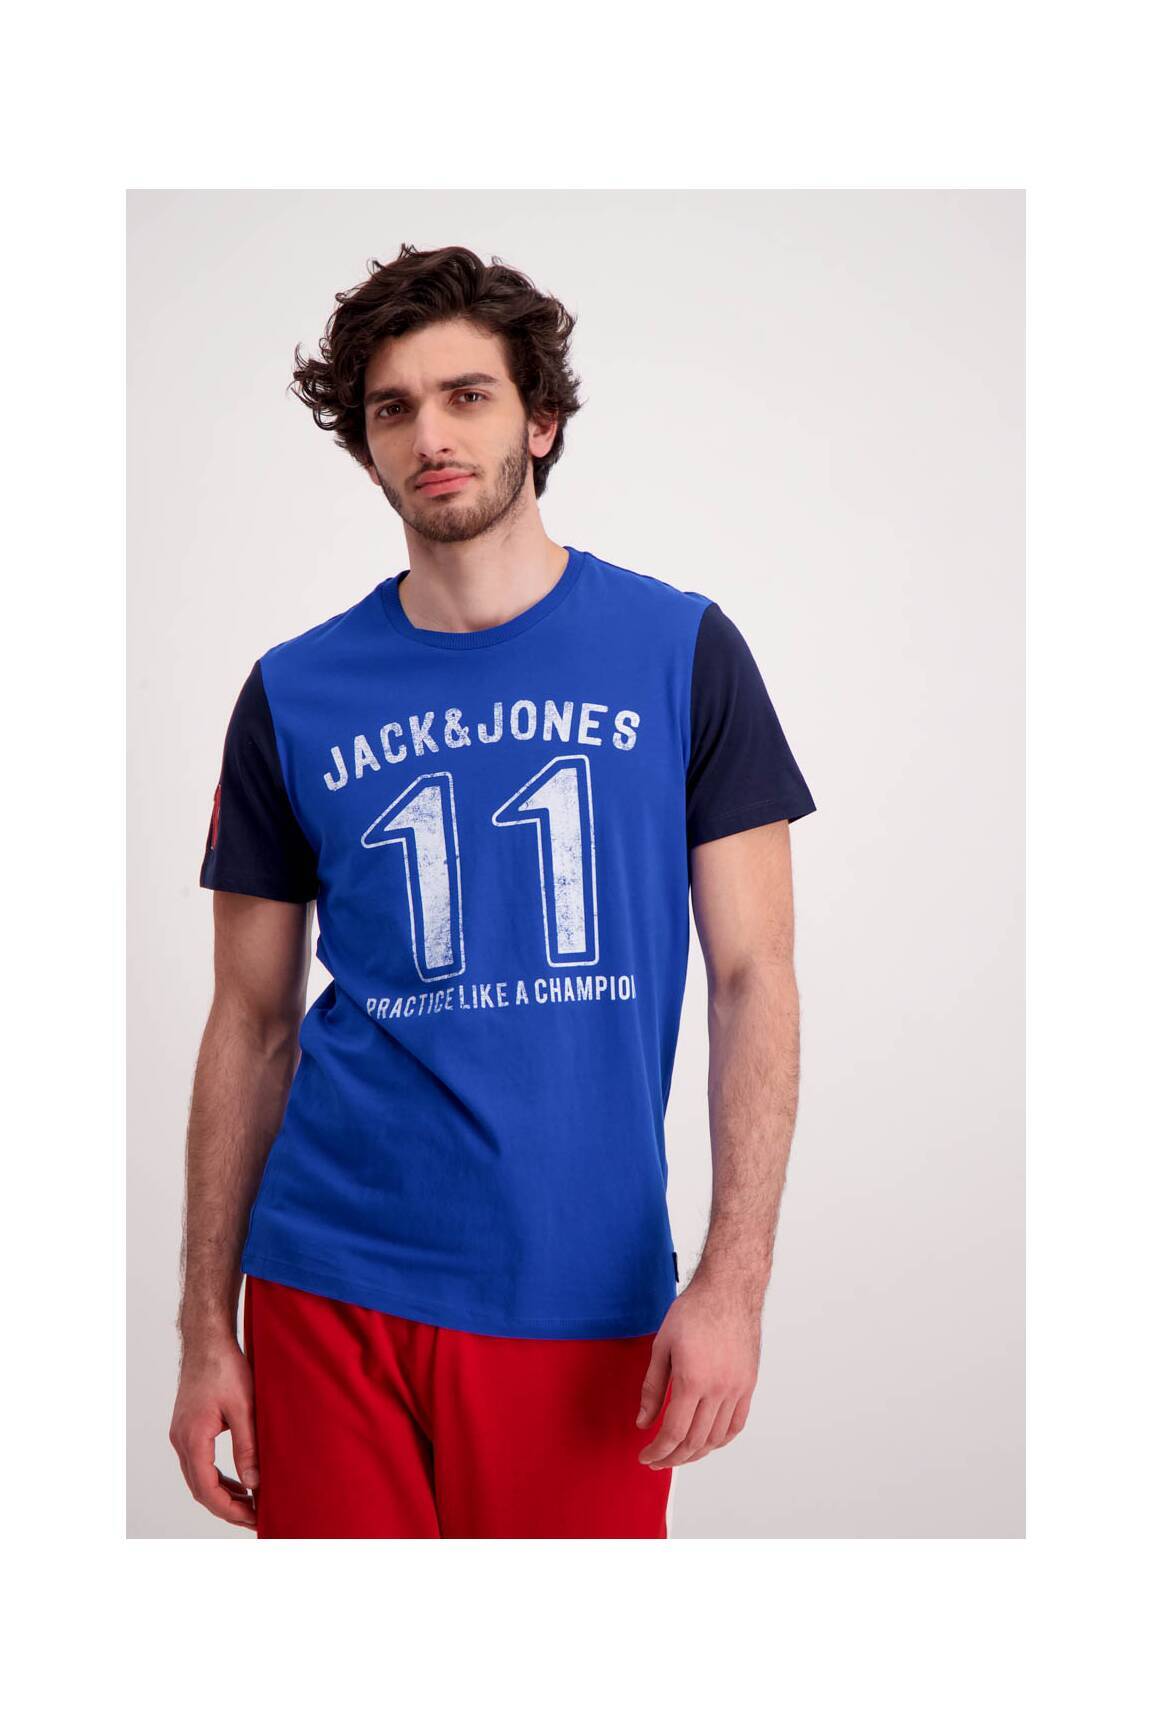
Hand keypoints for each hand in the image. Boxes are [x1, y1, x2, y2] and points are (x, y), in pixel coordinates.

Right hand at [169, 1336, 258, 1529]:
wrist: (207, 1341)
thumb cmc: (225, 1368)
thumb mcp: (244, 1408)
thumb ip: (248, 1447)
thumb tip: (254, 1483)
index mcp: (193, 1438)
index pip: (207, 1489)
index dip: (230, 1509)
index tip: (253, 1518)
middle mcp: (181, 1440)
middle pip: (200, 1489)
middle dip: (227, 1507)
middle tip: (255, 1518)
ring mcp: (182, 1435)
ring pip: (198, 1478)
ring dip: (222, 1494)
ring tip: (250, 1504)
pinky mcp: (188, 1428)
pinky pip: (199, 1463)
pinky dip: (217, 1477)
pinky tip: (237, 1481)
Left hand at [635, 1276, 761, 1467]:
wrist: (728, 1290)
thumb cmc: (692, 1312)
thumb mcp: (661, 1346)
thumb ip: (652, 1389)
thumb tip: (643, 1423)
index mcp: (693, 1380)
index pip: (674, 1432)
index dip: (658, 1451)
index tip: (645, 1456)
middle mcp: (718, 1389)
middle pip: (695, 1441)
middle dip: (672, 1457)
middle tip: (656, 1460)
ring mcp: (737, 1388)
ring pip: (717, 1438)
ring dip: (696, 1453)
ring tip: (678, 1454)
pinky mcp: (748, 1384)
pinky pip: (737, 1424)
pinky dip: (720, 1440)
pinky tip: (707, 1442)